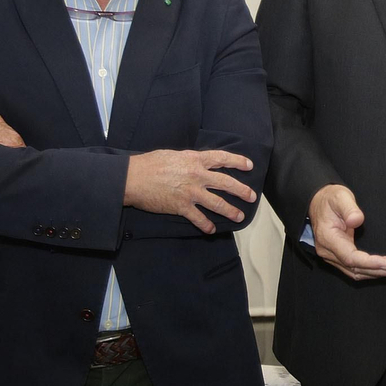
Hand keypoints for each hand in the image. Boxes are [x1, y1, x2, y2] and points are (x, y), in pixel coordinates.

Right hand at [124, 149, 255, 233]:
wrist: (133, 178)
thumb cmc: (150, 164)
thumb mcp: (174, 155)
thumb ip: (189, 160)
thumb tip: (198, 163)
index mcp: (195, 160)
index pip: (222, 158)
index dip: (238, 161)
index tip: (249, 166)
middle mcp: (197, 175)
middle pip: (226, 183)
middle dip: (242, 191)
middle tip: (252, 196)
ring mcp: (191, 192)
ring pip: (217, 203)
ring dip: (230, 211)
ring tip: (239, 216)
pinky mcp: (182, 207)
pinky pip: (199, 218)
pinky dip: (206, 225)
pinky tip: (211, 230)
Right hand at [308, 184, 385, 280]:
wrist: (319, 203)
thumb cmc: (329, 200)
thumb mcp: (340, 197)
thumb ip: (349, 208)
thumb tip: (356, 220)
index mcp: (327, 238)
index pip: (350, 257)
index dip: (369, 263)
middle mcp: (328, 251)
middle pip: (354, 268)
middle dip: (378, 270)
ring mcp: (332, 255)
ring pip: (355, 272)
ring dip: (376, 273)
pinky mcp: (338, 256)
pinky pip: (354, 268)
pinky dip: (369, 270)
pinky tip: (383, 268)